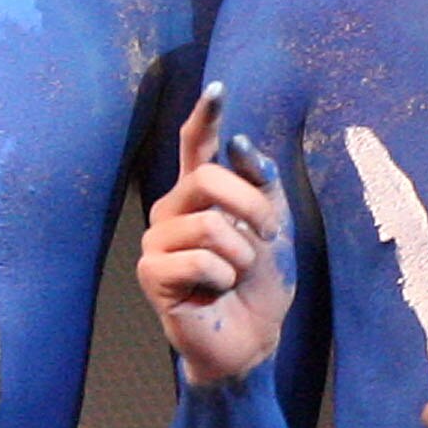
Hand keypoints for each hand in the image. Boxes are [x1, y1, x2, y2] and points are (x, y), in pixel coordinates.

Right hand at [139, 83, 290, 386]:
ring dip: (240, 255)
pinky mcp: (151, 273)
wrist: (253, 338)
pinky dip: (222, 277)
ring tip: (236, 275)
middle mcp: (173, 209)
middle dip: (251, 209)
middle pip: (207, 179)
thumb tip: (239, 143)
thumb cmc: (261, 283)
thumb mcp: (275, 227)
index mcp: (200, 194)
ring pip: (208, 225)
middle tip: (267, 238)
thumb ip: (262, 183)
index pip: (195, 145)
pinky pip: (198, 260)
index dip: (204, 117)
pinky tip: (216, 291)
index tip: (217, 90)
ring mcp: (158, 240)